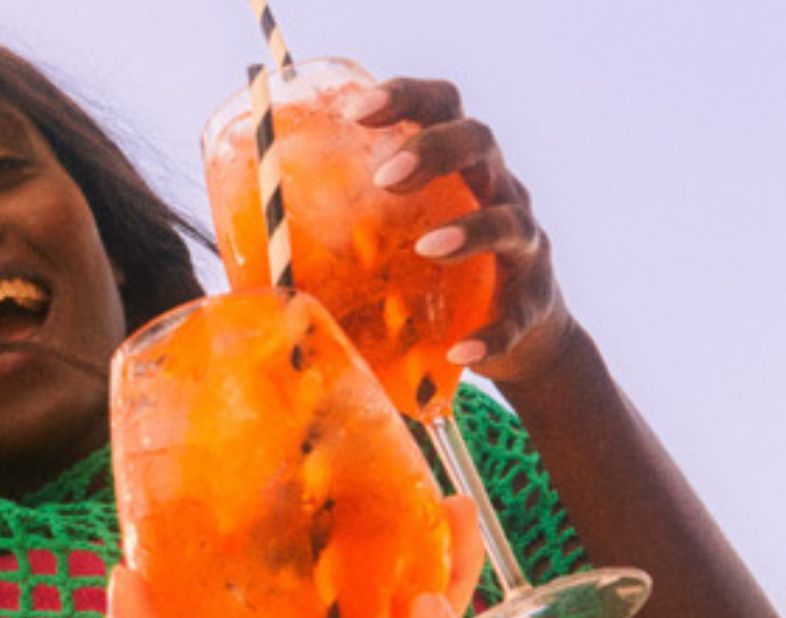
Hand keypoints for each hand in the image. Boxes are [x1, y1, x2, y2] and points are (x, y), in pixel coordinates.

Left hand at [348, 78, 581, 385]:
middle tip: (386, 177)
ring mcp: (522, 243)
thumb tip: (250, 284)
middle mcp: (496, 190)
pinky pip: (519, 313)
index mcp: (454, 165)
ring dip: (472, 229)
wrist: (517, 335)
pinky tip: (461, 352)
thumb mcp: (391, 248)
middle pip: (479, 141)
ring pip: (510, 220)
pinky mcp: (534, 300)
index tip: (356, 111)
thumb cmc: (436, 276)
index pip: (440, 105)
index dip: (404, 97)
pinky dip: (492, 332)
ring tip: (429, 248)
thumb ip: (333, 252)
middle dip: (434, 149)